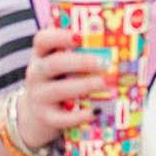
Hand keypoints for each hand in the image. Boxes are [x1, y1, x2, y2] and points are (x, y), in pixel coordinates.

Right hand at [12, 17, 109, 145]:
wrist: (40, 113)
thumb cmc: (62, 81)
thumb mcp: (65, 65)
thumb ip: (83, 54)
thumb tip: (120, 50)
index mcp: (41, 54)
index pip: (42, 40)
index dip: (59, 36)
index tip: (79, 37)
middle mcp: (35, 73)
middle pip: (54, 63)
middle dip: (81, 62)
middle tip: (105, 64)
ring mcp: (38, 96)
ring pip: (58, 89)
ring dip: (84, 85)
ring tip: (106, 84)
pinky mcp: (44, 117)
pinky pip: (60, 118)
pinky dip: (78, 116)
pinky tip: (95, 111)